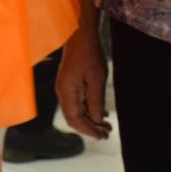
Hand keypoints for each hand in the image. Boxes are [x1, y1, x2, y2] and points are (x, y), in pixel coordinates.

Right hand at [55, 24, 112, 138]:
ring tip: (107, 127)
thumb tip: (98, 121)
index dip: (89, 130)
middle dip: (90, 128)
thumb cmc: (89, 54)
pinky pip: (78, 103)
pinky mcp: (70, 85)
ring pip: (76, 112)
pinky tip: (102, 114)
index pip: (75, 119)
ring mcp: (65, 89)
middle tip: (107, 134)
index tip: (103, 136)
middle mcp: (63, 93)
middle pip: (74, 119)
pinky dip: (89, 111)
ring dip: (90, 121)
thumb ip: (96, 101)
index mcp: (67, 92)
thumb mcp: (97, 78)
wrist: (80, 35)